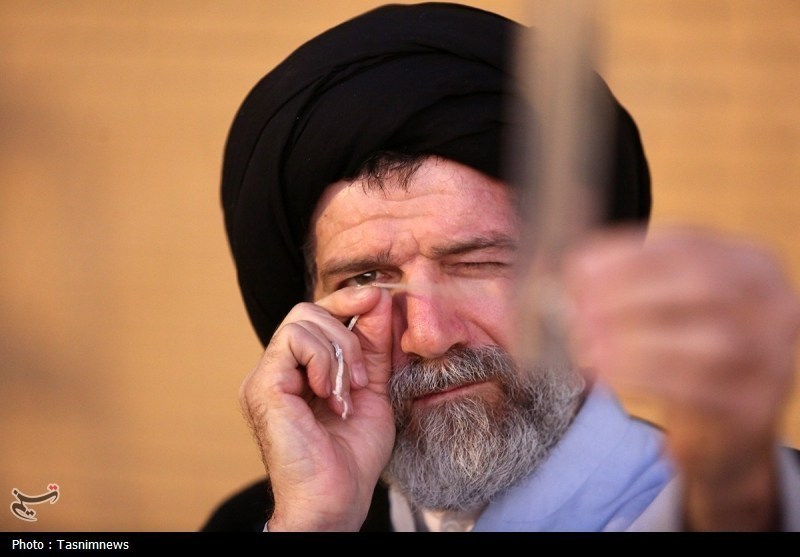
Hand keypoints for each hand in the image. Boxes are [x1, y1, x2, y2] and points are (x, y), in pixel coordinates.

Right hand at [238, 285, 395, 530]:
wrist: (335, 501)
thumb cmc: (351, 457)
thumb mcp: (372, 389)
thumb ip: (373, 347)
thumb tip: (380, 300)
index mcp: (300, 370)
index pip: (318, 315)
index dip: (348, 300)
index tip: (379, 298)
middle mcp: (278, 370)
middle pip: (308, 309)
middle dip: (347, 327)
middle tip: (360, 375)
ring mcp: (266, 376)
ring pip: (302, 319)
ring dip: (339, 351)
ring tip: (347, 392)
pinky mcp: (262, 386)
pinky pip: (294, 340)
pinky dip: (322, 360)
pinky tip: (331, 396)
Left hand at [563, 225, 799, 529]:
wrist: (724, 427)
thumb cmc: (685, 351)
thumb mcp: (666, 304)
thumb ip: (628, 280)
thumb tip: (576, 269)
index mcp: (751, 266)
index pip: (690, 245)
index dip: (628, 255)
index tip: (579, 267)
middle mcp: (773, 306)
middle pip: (702, 286)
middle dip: (629, 293)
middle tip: (580, 308)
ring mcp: (771, 358)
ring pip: (705, 342)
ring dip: (632, 341)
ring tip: (586, 344)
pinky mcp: (753, 407)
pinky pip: (698, 390)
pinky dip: (643, 377)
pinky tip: (606, 374)